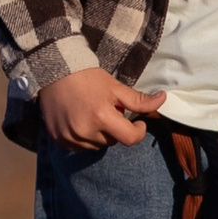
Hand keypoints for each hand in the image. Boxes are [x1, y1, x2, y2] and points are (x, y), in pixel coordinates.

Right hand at [38, 69, 164, 151]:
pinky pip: (80, 147)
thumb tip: (163, 100)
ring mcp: (70, 137)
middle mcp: (85, 131)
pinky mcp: (58, 139)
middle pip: (112, 141)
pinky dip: (84, 138)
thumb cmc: (88, 78)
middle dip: (116, 129)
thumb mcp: (116, 87)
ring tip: (93, 115)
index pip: (129, 138)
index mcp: (101, 117)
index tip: (137, 122)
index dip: (138, 131)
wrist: (54, 72)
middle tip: (109, 111)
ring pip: (96, 146)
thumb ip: (139, 100)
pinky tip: (80, 121)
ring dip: (100, 135)